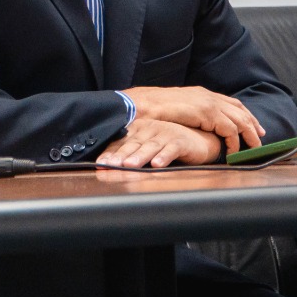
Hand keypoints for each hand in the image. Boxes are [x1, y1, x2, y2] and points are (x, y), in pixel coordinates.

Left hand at [97, 117, 221, 167]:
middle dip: (120, 156)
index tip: (100, 165)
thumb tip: (107, 168)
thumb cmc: (166, 146)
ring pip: (150, 146)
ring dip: (139, 156)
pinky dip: (164, 156)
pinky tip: (157, 164)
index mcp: (138, 130)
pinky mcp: (181, 142)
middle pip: (133, 144)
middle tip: (110, 166)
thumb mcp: (146, 148)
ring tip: (129, 165)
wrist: (196, 141)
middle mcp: (150, 129)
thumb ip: (129, 155)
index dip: (110, 153)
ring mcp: (166, 134)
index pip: (121, 142)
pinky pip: (171, 149)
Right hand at [120, 86, 264, 155]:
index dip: (243, 113)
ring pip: (239, 119)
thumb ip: (188, 114)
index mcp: (201, 94)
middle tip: (261, 136)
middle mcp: (208, 96)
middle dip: (252, 123)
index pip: (229, 102)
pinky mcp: (207, 113)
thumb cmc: (150, 110)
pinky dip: (235, 141)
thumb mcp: (174, 110)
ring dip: (249, 133)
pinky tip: (234, 151)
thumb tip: (193, 124)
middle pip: (239, 109)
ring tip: (254, 147)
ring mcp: (209, 103)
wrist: (140, 105)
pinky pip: (230, 129)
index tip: (252, 124)